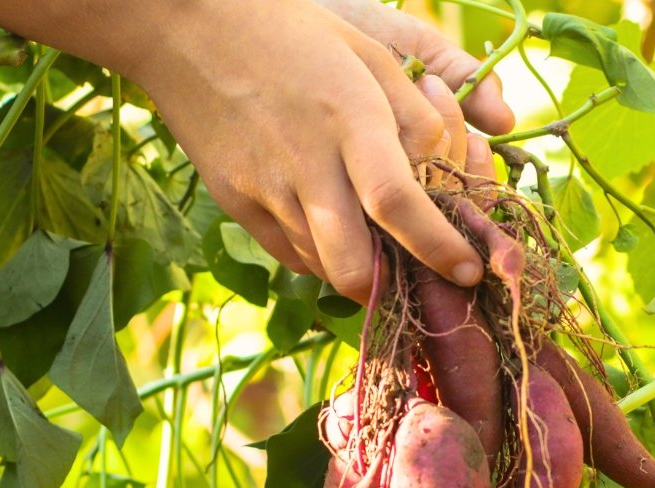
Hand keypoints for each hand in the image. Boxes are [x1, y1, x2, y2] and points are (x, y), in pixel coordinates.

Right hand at [126, 0, 513, 299]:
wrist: (187, 31)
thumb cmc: (291, 34)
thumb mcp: (366, 53)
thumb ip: (414, 116)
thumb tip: (444, 173)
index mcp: (349, 117)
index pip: (397, 201)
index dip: (437, 246)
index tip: (467, 271)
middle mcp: (307, 162)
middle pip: (352, 264)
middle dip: (390, 289)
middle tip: (414, 279)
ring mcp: (265, 188)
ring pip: (321, 266)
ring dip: (356, 270)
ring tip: (373, 244)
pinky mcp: (236, 203)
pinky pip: (288, 253)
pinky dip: (319, 255)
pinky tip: (330, 226)